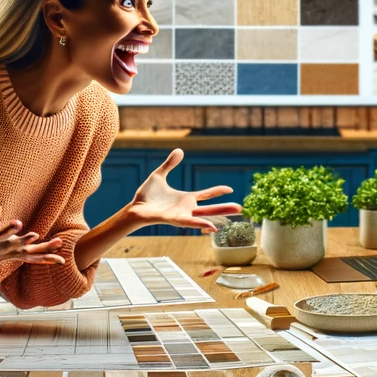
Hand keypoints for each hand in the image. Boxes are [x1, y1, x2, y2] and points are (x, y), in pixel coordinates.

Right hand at [0, 149, 66, 307]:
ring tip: (35, 235)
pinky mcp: (14, 255)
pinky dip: (44, 256)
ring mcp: (2, 249)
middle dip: (8, 230)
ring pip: (16, 247)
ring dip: (26, 242)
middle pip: (0, 235)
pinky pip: (30, 257)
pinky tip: (60, 257)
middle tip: (18, 223)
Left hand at [126, 149, 243, 232]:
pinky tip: (211, 226)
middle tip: (241, 208)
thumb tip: (179, 150)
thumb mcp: (159, 175)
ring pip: (204, 216)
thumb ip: (169, 164)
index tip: (230, 189)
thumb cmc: (146, 195)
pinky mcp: (174, 220)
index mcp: (186, 199)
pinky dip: (200, 224)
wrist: (135, 208)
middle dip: (225, 208)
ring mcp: (182, 215)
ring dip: (219, 216)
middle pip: (210, 208)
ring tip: (233, 214)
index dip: (217, 191)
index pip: (206, 195)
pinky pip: (190, 222)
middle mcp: (187, 208)